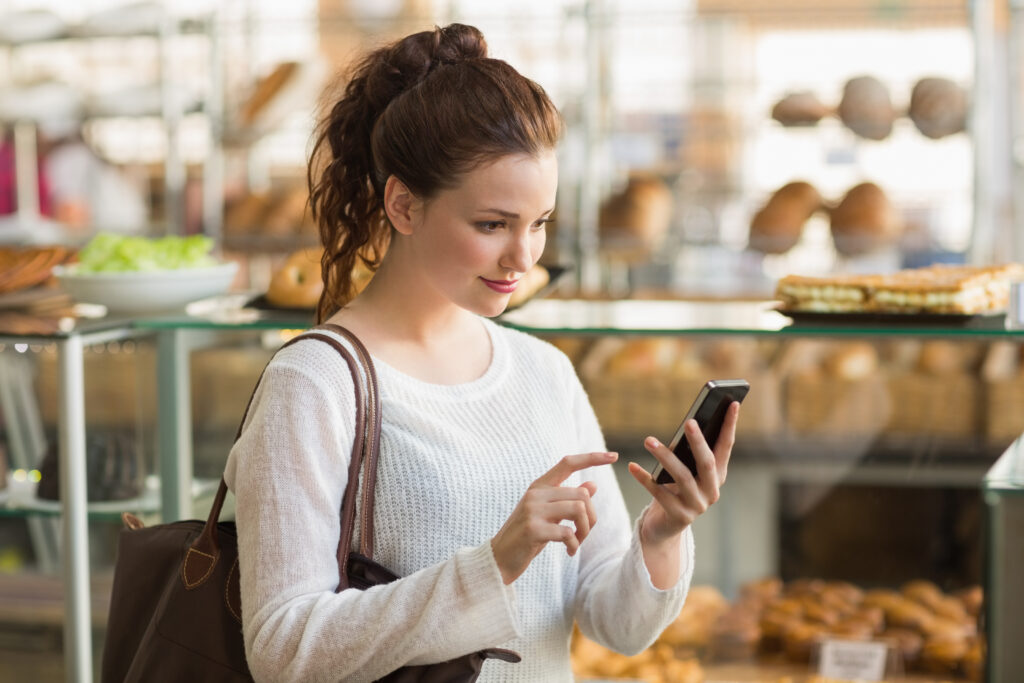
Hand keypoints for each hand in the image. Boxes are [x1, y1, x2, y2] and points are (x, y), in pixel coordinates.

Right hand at [491, 451, 617, 584]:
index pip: (568, 463)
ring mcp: (533, 510)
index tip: (614, 456)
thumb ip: (568, 499)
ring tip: (577, 543)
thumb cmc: (527, 536)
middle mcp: (536, 493)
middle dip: (591, 518)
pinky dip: (575, 545)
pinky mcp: (533, 529)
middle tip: (583, 535)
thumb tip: (593, 485)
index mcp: (540, 486)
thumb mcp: (548, 515)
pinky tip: (570, 552)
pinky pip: (568, 533)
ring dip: (585, 531)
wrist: (499, 558)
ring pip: (579, 510)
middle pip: (582, 495)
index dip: (592, 458)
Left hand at [627, 401, 738, 546]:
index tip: (733, 403)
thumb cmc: (674, 490)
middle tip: (689, 422)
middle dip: (699, 442)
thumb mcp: (684, 471)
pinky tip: (633, 466)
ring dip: (665, 457)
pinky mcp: (679, 517)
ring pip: (682, 477)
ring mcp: (697, 506)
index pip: (726, 447)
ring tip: (648, 440)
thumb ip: (686, 454)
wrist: (665, 526)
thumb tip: (685, 427)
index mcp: (717, 476)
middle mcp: (711, 491)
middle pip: (707, 463)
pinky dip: (645, 479)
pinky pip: (659, 494)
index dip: (730, 426)